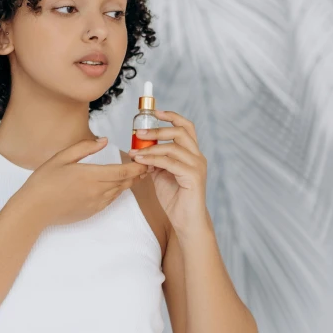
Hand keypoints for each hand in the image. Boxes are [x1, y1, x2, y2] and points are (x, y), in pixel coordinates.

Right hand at [20, 137, 148, 226]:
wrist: (34, 209)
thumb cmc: (44, 181)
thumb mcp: (62, 157)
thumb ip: (85, 148)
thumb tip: (104, 140)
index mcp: (91, 175)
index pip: (122, 170)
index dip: (137, 166)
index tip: (145, 159)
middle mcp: (97, 190)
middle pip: (125, 182)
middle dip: (137, 174)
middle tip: (145, 165)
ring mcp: (96, 203)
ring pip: (119, 191)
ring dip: (128, 182)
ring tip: (134, 173)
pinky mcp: (92, 211)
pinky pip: (110, 200)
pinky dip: (117, 191)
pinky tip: (115, 185)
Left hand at [129, 110, 208, 233]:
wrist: (186, 221)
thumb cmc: (175, 198)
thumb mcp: (161, 174)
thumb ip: (155, 160)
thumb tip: (141, 149)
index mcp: (192, 153)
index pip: (186, 127)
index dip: (172, 116)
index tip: (155, 111)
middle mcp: (197, 157)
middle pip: (181, 131)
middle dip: (158, 129)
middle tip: (138, 133)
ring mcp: (197, 166)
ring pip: (173, 147)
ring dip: (150, 147)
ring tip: (134, 152)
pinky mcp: (193, 177)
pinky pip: (170, 162)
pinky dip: (153, 159)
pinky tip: (141, 161)